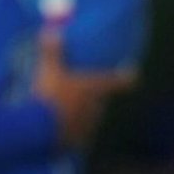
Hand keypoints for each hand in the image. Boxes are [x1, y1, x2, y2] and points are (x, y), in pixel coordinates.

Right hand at [32, 32, 133, 147]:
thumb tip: (52, 31)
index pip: (120, 81)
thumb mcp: (48, 69)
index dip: (128, 77)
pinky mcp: (80, 142)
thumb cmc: (50, 96)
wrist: (40, 131)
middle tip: (74, 91)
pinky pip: (78, 134)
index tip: (134, 73)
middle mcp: (98, 107)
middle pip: (100, 99)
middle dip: (91, 95)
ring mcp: (91, 126)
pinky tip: (56, 129)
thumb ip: (52, 50)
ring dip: (80, 114)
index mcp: (96, 88)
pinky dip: (71, 131)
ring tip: (60, 111)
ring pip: (90, 117)